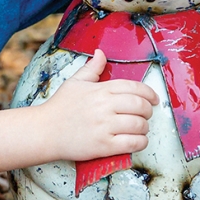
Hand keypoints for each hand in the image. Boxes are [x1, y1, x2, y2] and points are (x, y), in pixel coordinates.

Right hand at [41, 50, 156, 161]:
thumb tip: (101, 53)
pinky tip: (138, 140)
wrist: (44, 131)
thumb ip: (92, 68)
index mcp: (100, 89)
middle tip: (147, 114)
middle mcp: (104, 107)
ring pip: (139, 125)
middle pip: (140, 106)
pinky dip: (141, 142)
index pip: (134, 87)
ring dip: (145, 127)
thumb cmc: (60, 107)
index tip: (154, 99)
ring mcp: (104, 127)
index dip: (149, 93)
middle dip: (149, 110)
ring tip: (141, 128)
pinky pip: (132, 143)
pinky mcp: (103, 146)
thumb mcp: (75, 82)